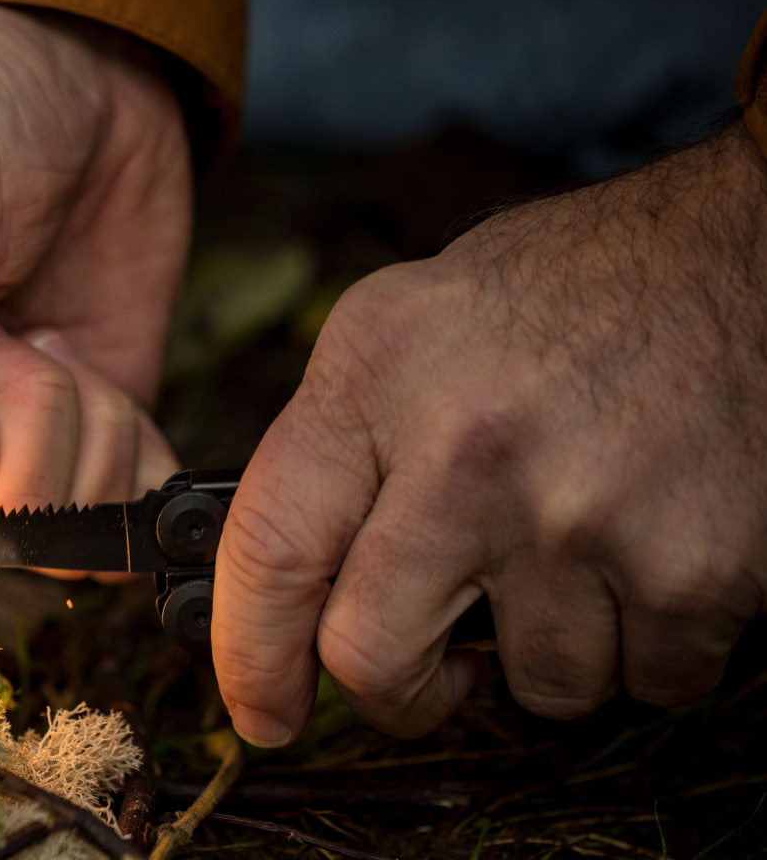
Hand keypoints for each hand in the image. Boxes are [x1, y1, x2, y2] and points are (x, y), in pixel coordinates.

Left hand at [214, 125, 766, 745]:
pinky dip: (653, 649)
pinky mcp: (691, 567)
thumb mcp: (410, 322)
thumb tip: (286, 582)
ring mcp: (577, 516)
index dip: (249, 655)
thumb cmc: (571, 292)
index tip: (261, 711)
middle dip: (398, 695)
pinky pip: (650, 681)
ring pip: (533, 689)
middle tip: (430, 678)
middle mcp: (462, 450)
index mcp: (375, 376)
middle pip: (371, 655)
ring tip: (576, 563)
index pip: (269, 548)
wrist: (746, 253)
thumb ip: (341, 440)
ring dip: (550, 657)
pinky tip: (652, 558)